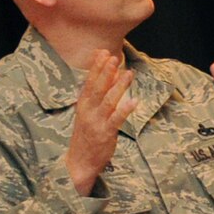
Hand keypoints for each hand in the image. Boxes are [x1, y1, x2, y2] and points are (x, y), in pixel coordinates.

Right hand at [67, 51, 135, 194]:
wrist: (79, 161)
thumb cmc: (86, 135)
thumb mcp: (88, 113)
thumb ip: (98, 96)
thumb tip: (109, 77)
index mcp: (83, 104)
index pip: (89, 81)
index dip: (96, 67)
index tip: (103, 52)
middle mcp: (88, 111)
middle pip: (97, 88)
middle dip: (106, 72)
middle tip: (114, 57)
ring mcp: (97, 122)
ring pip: (109, 101)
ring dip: (119, 86)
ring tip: (128, 74)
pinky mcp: (106, 133)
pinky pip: (116, 120)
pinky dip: (125, 110)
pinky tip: (134, 102)